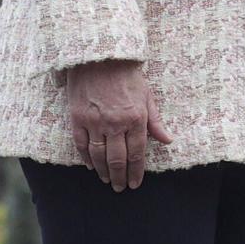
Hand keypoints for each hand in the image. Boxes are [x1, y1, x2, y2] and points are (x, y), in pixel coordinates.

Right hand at [67, 59, 171, 191]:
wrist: (99, 56)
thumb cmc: (126, 74)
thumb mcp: (147, 95)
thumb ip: (155, 121)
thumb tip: (168, 140)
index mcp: (135, 119)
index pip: (136, 153)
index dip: (136, 171)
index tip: (135, 183)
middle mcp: (115, 123)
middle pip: (117, 159)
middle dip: (119, 177)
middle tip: (119, 187)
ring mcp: (94, 121)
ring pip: (99, 155)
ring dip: (103, 171)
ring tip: (106, 180)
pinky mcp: (77, 116)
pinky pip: (80, 143)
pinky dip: (85, 157)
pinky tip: (90, 165)